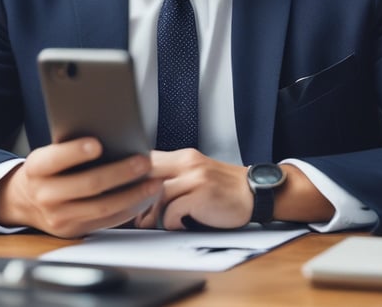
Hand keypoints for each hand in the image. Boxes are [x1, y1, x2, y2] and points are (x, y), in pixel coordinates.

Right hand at [0, 137, 161, 237]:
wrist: (26, 202)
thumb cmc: (47, 170)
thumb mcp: (48, 155)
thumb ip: (70, 148)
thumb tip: (110, 134)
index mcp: (37, 168)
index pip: (55, 159)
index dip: (75, 152)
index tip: (97, 144)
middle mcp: (45, 194)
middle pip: (87, 185)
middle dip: (120, 173)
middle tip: (143, 161)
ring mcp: (59, 217)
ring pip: (102, 207)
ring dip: (133, 195)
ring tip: (153, 182)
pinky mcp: (74, 231)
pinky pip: (107, 222)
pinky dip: (130, 210)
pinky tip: (144, 198)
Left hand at [134, 149, 252, 229]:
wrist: (254, 192)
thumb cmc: (223, 188)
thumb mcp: (197, 173)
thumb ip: (173, 175)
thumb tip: (143, 191)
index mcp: (184, 156)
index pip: (148, 160)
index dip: (133, 177)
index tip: (127, 193)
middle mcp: (188, 163)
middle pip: (148, 174)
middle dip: (136, 195)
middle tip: (132, 212)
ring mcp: (196, 178)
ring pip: (157, 194)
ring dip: (151, 214)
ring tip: (150, 223)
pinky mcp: (202, 196)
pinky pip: (172, 211)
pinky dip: (170, 222)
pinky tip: (175, 225)